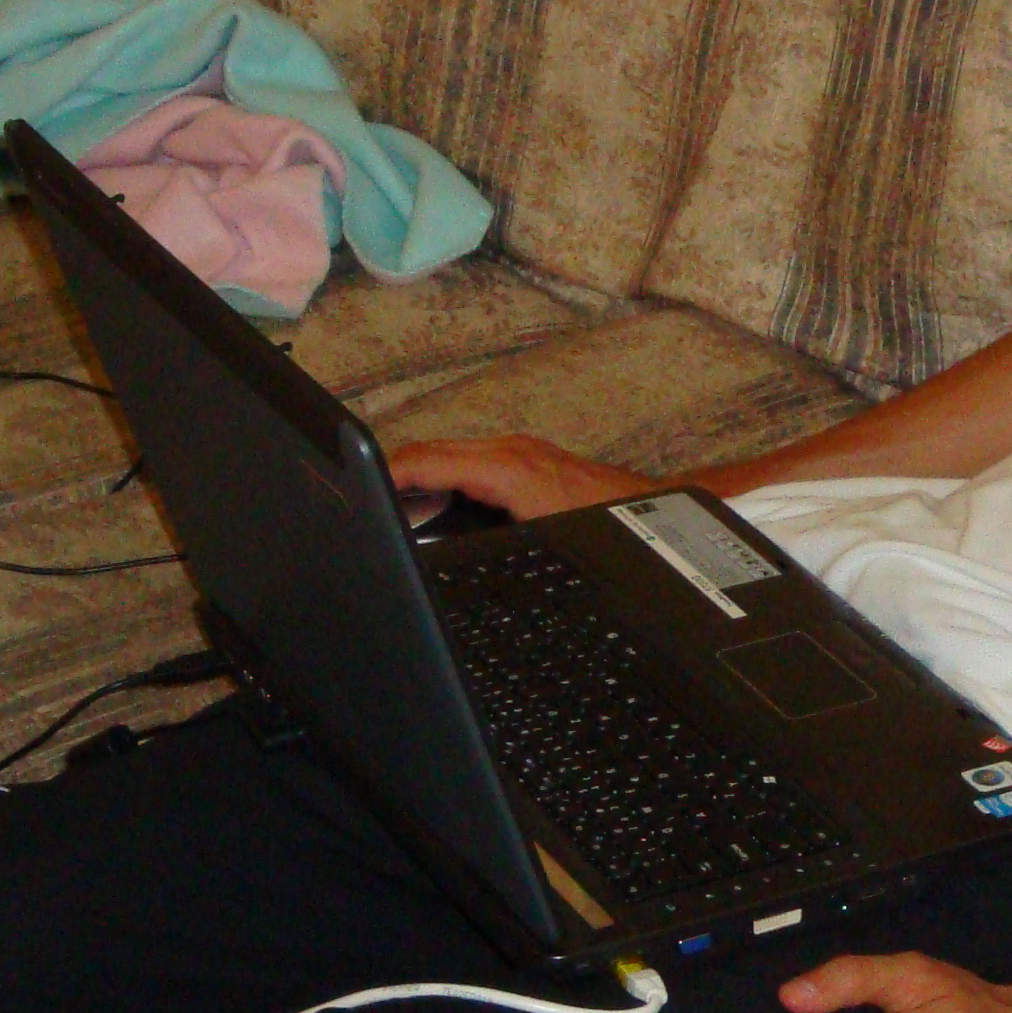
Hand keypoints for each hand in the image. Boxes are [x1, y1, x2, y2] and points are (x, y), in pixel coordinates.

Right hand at [379, 433, 655, 522]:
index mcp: (505, 466)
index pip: (427, 460)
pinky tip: (438, 504)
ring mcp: (519, 453)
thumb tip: (445, 561)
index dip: (387, 474)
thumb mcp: (536, 540)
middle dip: (394, 475)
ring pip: (451, 456)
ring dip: (419, 476)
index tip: (358, 489)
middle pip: (432, 452)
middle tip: (362, 502)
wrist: (653, 511)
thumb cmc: (603, 523)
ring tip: (390, 505)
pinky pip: (472, 463)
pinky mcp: (527, 463)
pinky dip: (445, 478)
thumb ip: (483, 543)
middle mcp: (509, 450)